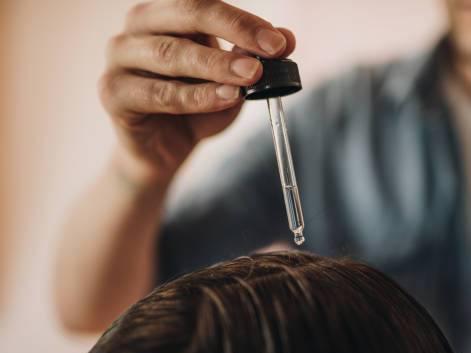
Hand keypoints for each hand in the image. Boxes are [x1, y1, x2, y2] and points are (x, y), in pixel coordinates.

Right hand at [99, 0, 295, 185]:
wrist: (162, 150)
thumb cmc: (195, 108)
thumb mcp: (232, 82)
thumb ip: (253, 58)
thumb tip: (287, 38)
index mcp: (167, 13)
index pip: (205, 3)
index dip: (242, 20)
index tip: (278, 42)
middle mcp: (139, 27)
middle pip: (187, 15)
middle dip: (234, 32)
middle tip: (269, 53)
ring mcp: (120, 57)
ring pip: (171, 54)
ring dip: (216, 66)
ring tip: (251, 77)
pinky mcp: (113, 93)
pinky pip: (159, 93)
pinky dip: (196, 96)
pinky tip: (226, 98)